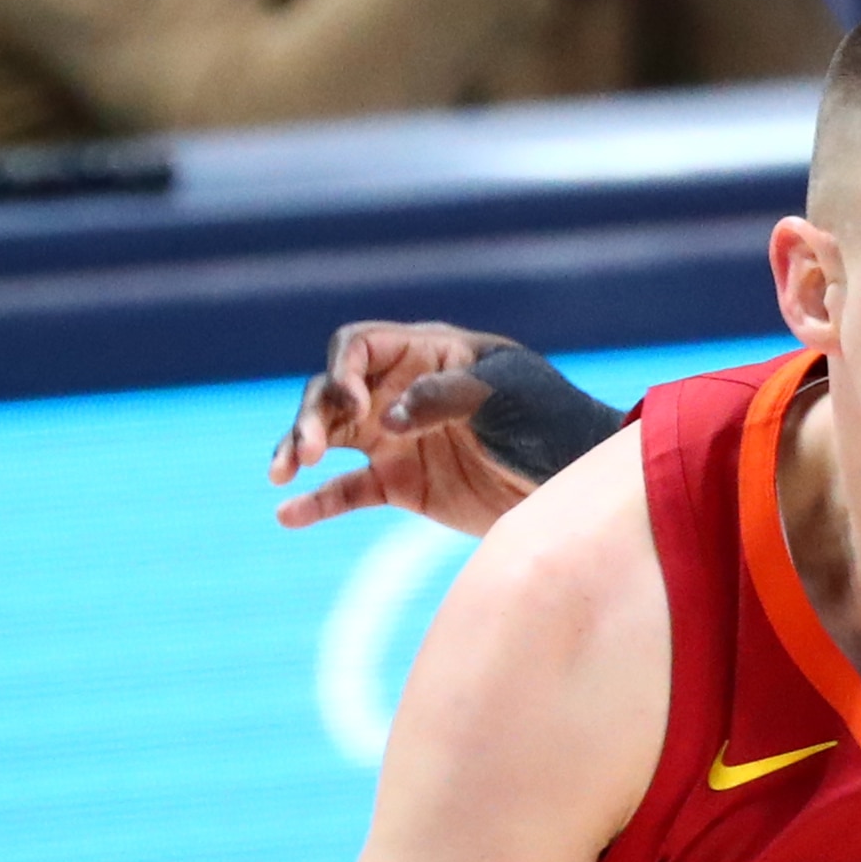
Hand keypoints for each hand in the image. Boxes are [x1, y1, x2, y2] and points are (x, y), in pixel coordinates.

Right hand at [274, 322, 538, 532]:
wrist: (580, 482)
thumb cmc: (550, 422)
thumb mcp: (506, 398)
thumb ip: (445, 397)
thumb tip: (386, 419)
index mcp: (426, 354)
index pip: (358, 347)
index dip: (342, 370)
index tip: (352, 405)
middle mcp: (401, 391)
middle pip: (331, 391)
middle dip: (311, 415)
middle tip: (305, 451)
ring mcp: (397, 439)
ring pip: (328, 437)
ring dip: (297, 449)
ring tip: (280, 474)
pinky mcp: (402, 485)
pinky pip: (348, 491)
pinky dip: (318, 502)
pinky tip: (288, 514)